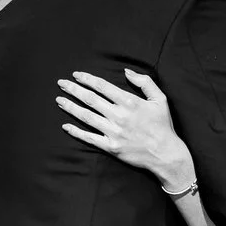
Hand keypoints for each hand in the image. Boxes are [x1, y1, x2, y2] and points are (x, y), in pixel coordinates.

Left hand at [58, 69, 192, 189]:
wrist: (166, 154)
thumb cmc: (163, 126)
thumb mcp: (160, 99)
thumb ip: (144, 82)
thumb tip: (127, 71)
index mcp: (129, 102)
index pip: (102, 86)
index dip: (87, 79)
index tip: (76, 75)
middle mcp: (119, 116)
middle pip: (90, 99)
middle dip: (73, 90)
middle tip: (61, 83)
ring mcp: (113, 132)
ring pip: (86, 116)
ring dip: (70, 107)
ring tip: (59, 100)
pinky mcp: (111, 147)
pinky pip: (89, 138)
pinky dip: (76, 132)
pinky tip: (66, 126)